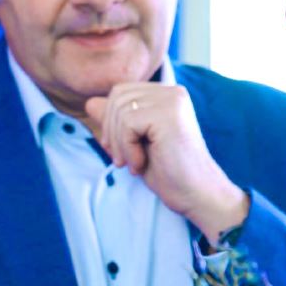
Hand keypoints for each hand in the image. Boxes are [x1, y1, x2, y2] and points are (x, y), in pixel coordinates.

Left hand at [85, 84, 248, 236]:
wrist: (196, 193)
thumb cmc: (168, 172)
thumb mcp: (134, 143)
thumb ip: (116, 121)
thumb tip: (89, 103)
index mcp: (166, 95)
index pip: (121, 93)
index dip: (110, 121)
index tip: (119, 151)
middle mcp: (172, 92)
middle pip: (117, 96)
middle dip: (111, 130)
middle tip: (121, 159)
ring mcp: (172, 100)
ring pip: (121, 109)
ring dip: (119, 143)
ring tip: (133, 164)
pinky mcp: (169, 114)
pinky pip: (128, 122)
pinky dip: (127, 147)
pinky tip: (140, 163)